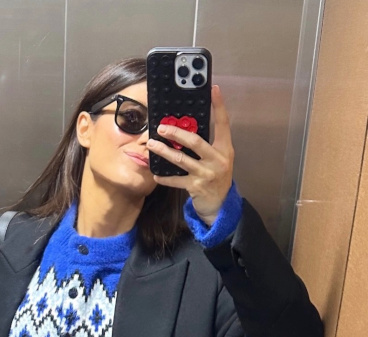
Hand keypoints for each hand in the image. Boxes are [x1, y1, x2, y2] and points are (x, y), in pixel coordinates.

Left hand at [147, 85, 234, 224]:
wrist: (220, 205)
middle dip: (176, 132)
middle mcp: (217, 159)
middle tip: (161, 127)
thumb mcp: (217, 159)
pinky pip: (176, 180)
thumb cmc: (216, 178)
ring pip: (181, 159)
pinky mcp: (196, 187)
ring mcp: (206, 174)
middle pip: (195, 141)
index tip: (214, 90)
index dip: (219, 106)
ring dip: (164, 151)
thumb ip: (207, 145)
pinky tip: (156, 174)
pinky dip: (165, 177)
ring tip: (152, 144)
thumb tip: (186, 129)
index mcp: (225, 149)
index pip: (223, 123)